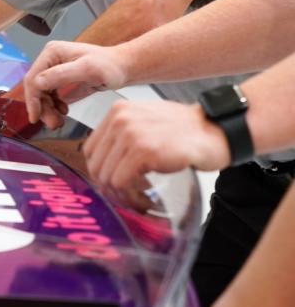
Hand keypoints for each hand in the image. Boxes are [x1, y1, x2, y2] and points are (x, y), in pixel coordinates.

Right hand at [23, 41, 128, 127]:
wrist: (123, 67)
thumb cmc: (110, 66)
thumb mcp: (87, 70)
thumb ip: (61, 75)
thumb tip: (37, 83)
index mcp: (52, 52)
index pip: (33, 78)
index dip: (32, 100)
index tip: (35, 117)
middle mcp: (51, 58)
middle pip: (36, 87)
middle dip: (42, 107)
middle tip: (53, 124)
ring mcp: (55, 68)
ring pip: (42, 93)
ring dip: (48, 109)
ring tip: (58, 121)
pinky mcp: (61, 77)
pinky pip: (50, 94)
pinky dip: (54, 105)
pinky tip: (63, 111)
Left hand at [83, 100, 229, 197]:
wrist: (215, 130)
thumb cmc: (183, 129)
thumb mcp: (145, 120)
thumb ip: (122, 135)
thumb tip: (105, 163)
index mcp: (117, 111)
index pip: (90, 149)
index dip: (101, 171)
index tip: (114, 182)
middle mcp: (120, 119)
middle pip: (96, 165)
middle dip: (109, 185)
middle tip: (127, 194)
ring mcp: (131, 134)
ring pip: (107, 176)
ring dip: (120, 192)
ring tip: (138, 194)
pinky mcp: (144, 151)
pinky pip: (121, 182)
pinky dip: (130, 194)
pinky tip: (145, 193)